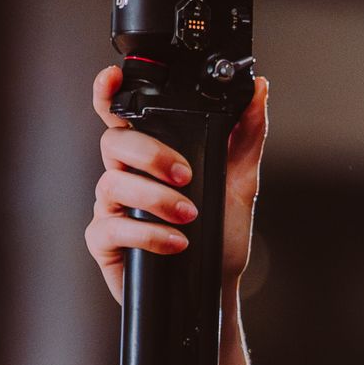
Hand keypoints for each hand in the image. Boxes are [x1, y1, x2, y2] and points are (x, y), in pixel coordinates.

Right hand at [84, 65, 269, 308]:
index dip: (107, 93)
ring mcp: (111, 208)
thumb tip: (259, 90)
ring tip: (189, 216)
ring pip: (112, 184)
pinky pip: (111, 229)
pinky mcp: (104, 242)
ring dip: (155, 199)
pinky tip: (176, 242)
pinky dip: (148, 234)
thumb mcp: (241, 182)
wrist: (217, 287)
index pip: (120, 115)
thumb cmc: (221, 234)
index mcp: (150, 155)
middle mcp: (125, 176)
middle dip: (149, 155)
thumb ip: (247, 135)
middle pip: (114, 143)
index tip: (112, 77)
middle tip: (186, 176)